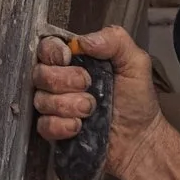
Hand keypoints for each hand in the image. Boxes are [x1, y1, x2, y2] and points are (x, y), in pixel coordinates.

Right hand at [31, 20, 159, 175]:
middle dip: (64, 80)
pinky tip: (79, 126)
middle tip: (88, 86)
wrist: (139, 139)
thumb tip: (83, 41)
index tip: (68, 58)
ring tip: (90, 109)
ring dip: (67, 105)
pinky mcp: (55, 130)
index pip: (48, 47)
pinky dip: (61, 125)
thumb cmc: (137, 100)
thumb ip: (115, 41)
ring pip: (41, 99)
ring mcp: (56, 106)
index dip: (52, 51)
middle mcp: (61, 81)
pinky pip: (43, 125)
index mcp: (78, 61)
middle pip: (40, 73)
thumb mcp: (135, 63)